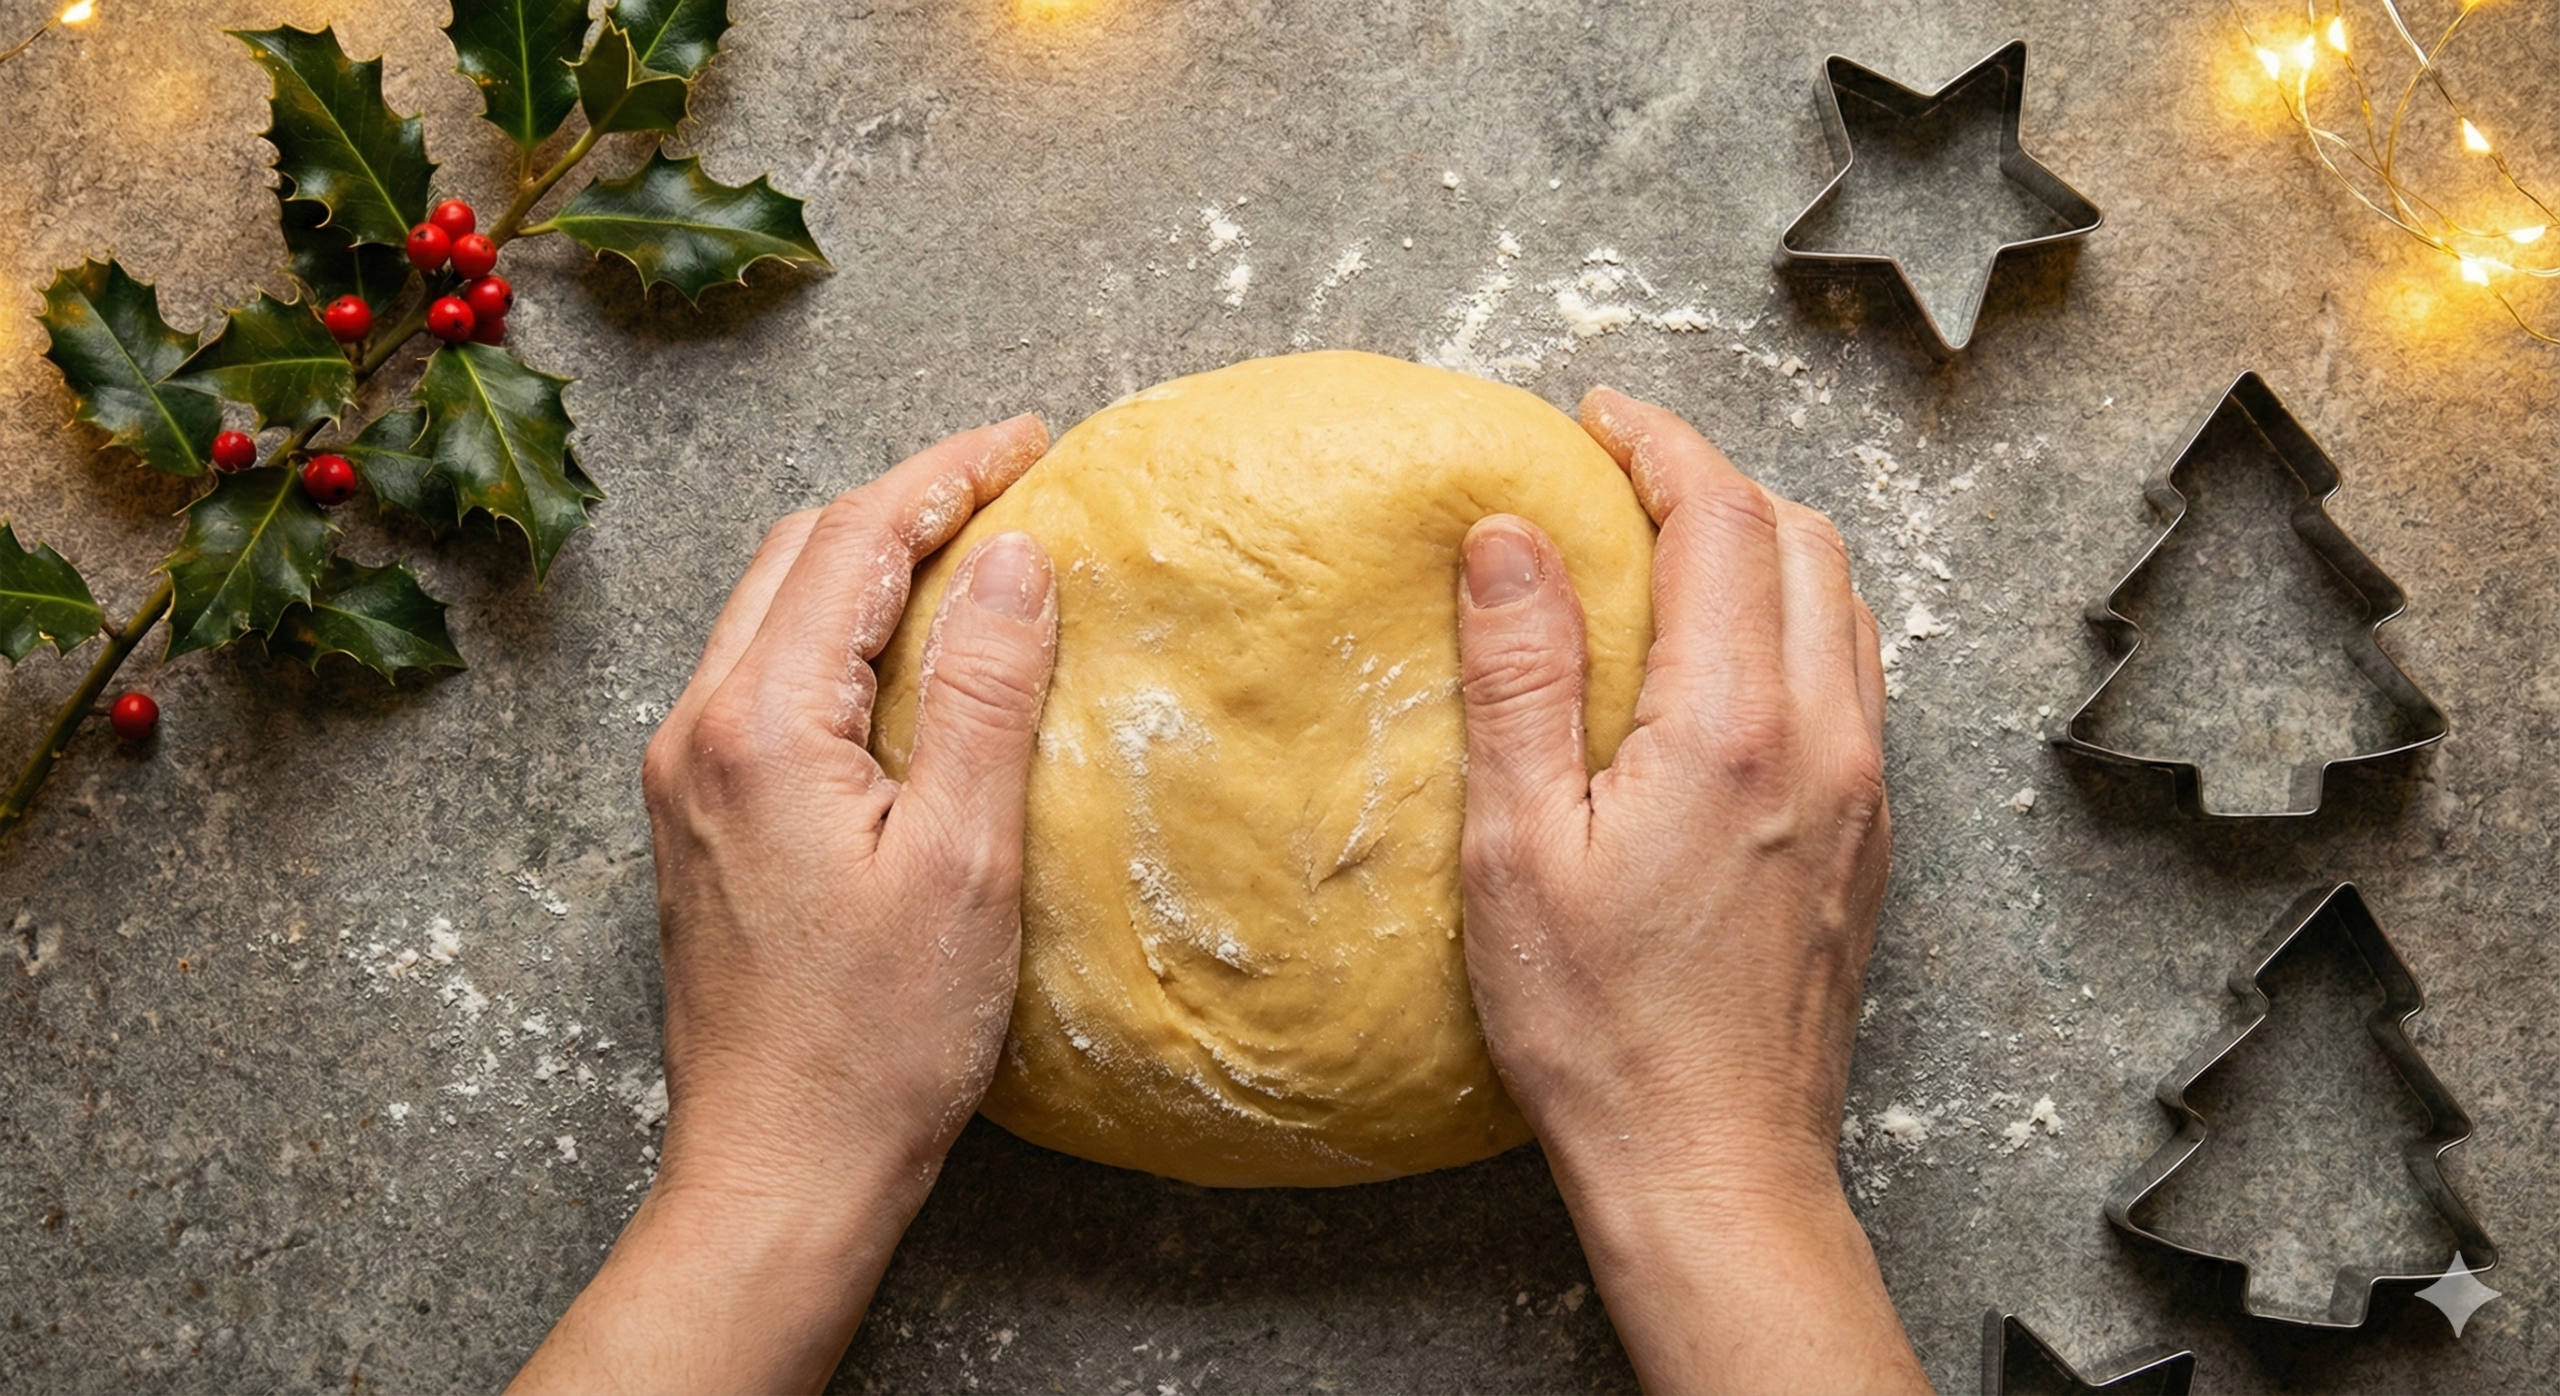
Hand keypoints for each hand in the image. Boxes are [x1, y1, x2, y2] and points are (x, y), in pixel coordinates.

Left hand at [512, 415, 1058, 1395]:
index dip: (949, 472)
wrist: (781, 1168)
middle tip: (1012, 479)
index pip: (854, 539)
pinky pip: (764, 674)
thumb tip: (1016, 555)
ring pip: (773, 609)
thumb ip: (985, 692)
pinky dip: (838, 629)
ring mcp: (685, 776)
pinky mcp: (698, 820)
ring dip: (867, 559)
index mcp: (758, 725)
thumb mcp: (963, 858)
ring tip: (971, 549)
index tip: (1034, 442)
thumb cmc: (878, 1038)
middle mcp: (697, 731)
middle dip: (906, 496)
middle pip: (799, 553)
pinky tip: (906, 655)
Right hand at [1456, 390, 1926, 1392]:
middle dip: (1709, 479)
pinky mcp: (1868, 834)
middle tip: (1615, 476)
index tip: (1593, 419)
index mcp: (1735, 726)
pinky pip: (1849, 674)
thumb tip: (1509, 535)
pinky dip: (1789, 618)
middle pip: (1799, 538)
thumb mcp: (1517, 847)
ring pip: (1839, 601)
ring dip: (1759, 544)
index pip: (1721, 518)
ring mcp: (1863, 787)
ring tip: (1663, 550)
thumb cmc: (1599, 1027)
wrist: (1711, 1163)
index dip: (1657, 444)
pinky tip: (1718, 659)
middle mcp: (1826, 737)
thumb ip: (1522, 676)